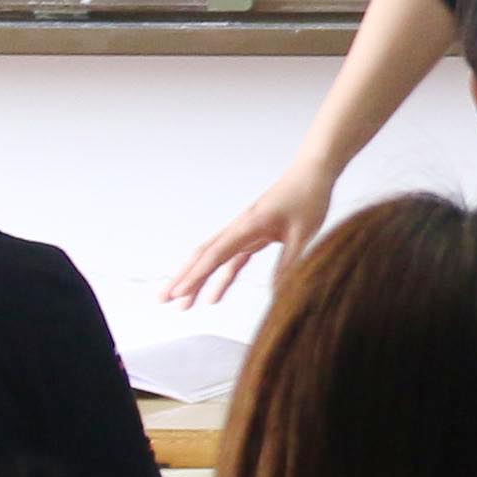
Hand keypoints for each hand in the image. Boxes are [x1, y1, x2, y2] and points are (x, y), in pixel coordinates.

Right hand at [168, 162, 337, 308]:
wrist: (312, 173)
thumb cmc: (308, 198)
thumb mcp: (304, 234)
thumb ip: (288, 263)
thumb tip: (277, 292)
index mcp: (249, 225)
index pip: (216, 255)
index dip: (196, 276)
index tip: (179, 293)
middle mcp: (240, 228)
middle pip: (204, 256)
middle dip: (183, 279)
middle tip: (164, 300)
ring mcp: (245, 232)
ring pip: (214, 259)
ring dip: (198, 280)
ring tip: (184, 303)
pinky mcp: (254, 235)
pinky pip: (232, 260)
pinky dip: (221, 277)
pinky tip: (215, 296)